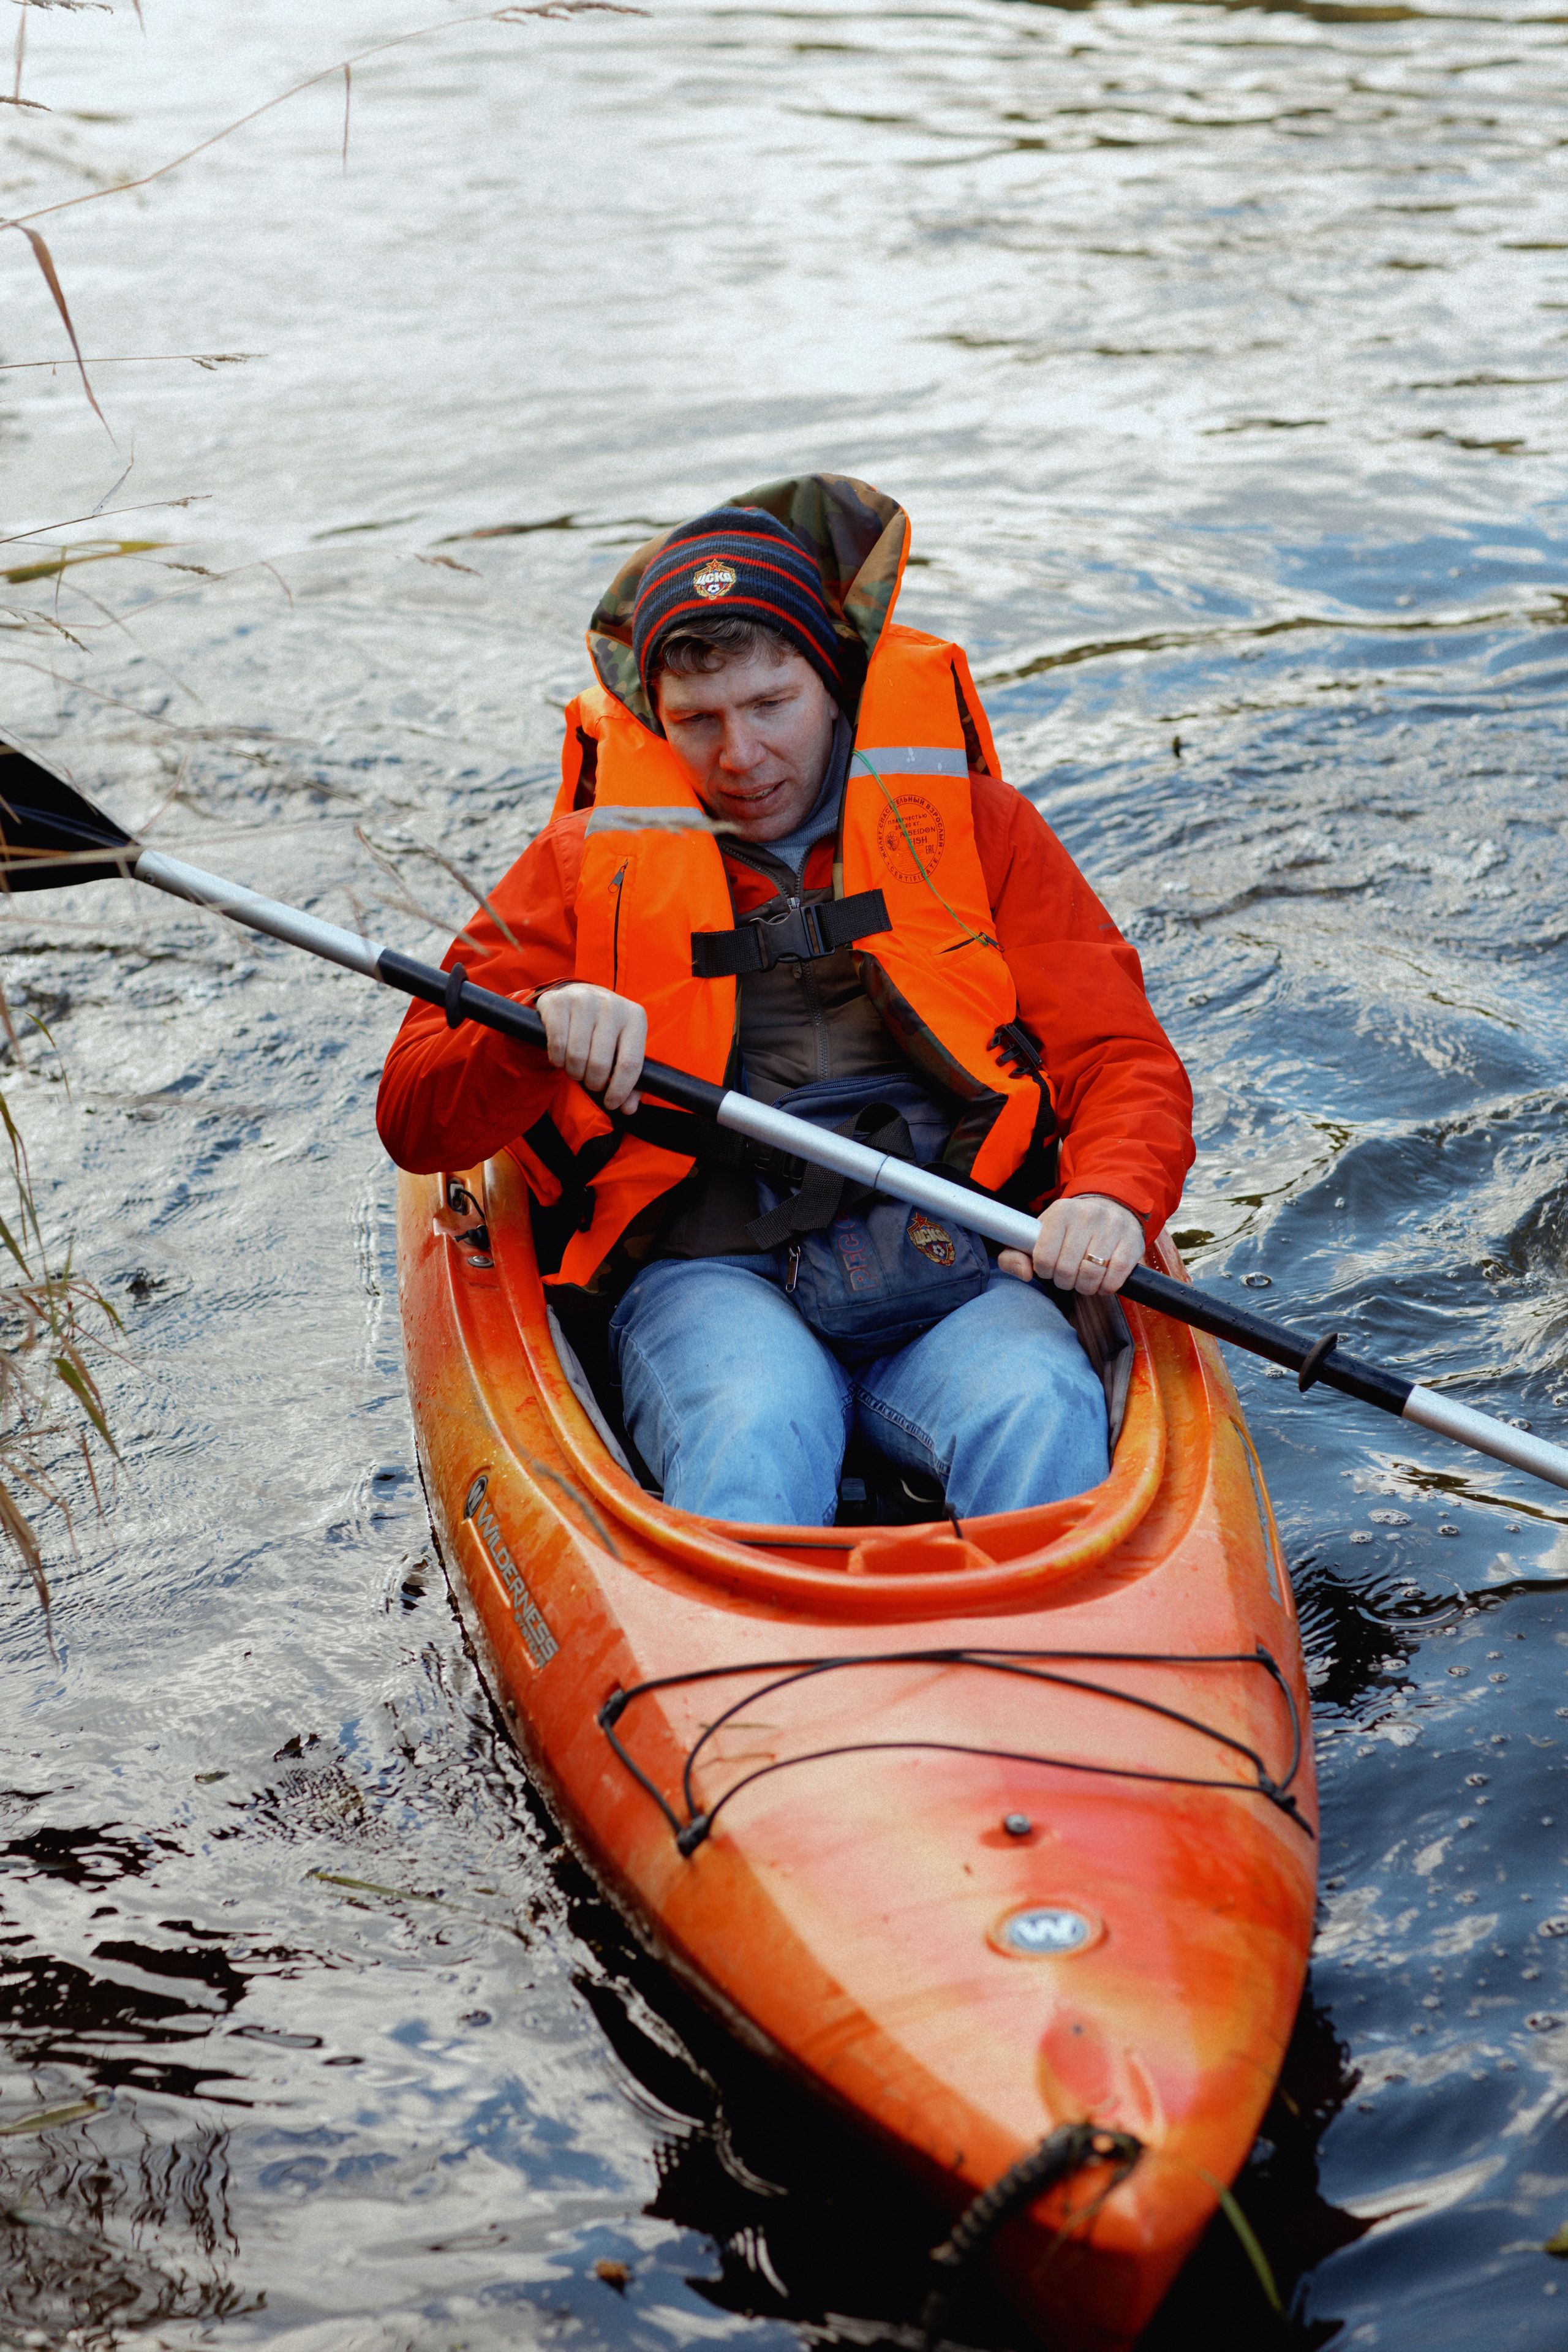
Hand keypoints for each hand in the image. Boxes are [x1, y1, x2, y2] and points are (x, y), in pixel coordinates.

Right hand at [532, 983, 646, 1113]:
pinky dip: (557, 1060)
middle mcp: (611, 1005)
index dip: (620, 1090)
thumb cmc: (603, 1031)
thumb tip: (628, 1108)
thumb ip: (629, 1080)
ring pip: (576, 1056)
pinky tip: (560, 1058)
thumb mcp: (622, 1049)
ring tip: (576, 1069)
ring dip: (574, 1073)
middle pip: (600, 1064)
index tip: (611, 1104)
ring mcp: (584, 1000)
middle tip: (590, 1081)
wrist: (576, 996)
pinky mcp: (558, 1002)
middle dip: (593, 1082)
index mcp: (635, 1017)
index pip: (630, 1063)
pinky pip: (557, 1045)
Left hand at [998, 1193, 1143, 1296]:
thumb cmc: (1068, 1229)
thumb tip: (1024, 1274)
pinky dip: (1106, 1287)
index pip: (1043, 1257)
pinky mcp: (1131, 1241)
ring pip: (1091, 1275)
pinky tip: (1102, 1281)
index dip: (1044, 1271)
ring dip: (1085, 1287)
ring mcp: (1112, 1227)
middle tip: (1069, 1276)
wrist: (1110, 1208)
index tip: (1050, 1267)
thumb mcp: (1037, 1235)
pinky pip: (1115, 1277)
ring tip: (1084, 1279)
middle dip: (1065, 1281)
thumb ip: (1014, 1255)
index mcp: (1060, 1212)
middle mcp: (1086, 1215)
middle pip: (1066, 1270)